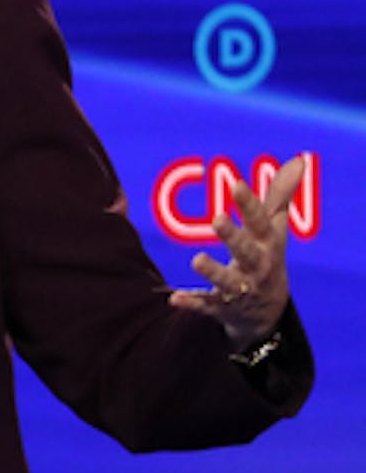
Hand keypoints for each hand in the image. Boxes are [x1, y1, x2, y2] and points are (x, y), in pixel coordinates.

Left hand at [169, 154, 303, 352]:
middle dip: (234, 236)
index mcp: (267, 244)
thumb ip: (279, 195)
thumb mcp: (275, 228)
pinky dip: (192, 303)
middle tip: (217, 219)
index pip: (260, 221)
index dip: (250, 203)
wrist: (268, 311)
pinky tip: (175, 298)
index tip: (236, 183)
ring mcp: (241, 289)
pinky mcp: (222, 307)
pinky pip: (207, 306)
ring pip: (228, 281)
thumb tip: (297, 161)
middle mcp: (256, 266)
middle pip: (246, 251)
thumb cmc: (266, 255)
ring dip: (213, 272)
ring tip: (196, 260)